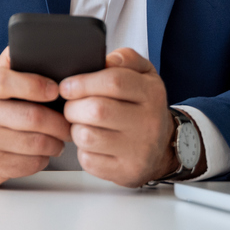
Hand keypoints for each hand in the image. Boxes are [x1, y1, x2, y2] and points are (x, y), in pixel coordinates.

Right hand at [0, 47, 71, 187]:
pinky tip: (43, 150)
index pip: (4, 81)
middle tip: (71, 119)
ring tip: (61, 135)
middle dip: (59, 121)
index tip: (55, 90)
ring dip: (56, 141)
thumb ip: (10, 63)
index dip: (34, 85)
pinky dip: (44, 157)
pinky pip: (31, 163)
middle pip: (30, 117)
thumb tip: (33, 44)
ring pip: (35, 143)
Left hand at [58, 48, 179, 186]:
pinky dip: (82, 149)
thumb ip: (125, 59)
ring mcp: (138, 150)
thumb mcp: (143, 74)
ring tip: (82, 123)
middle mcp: (148, 123)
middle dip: (73, 106)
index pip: (114, 82)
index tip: (67, 85)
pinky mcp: (125, 171)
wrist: (163, 147)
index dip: (83, 82)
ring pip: (88, 136)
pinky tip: (92, 142)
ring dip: (75, 128)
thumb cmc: (144, 106)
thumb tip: (107, 60)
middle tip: (71, 105)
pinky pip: (88, 159)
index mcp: (151, 93)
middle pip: (97, 110)